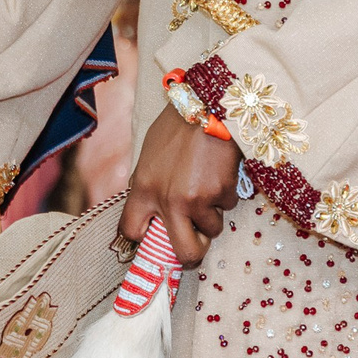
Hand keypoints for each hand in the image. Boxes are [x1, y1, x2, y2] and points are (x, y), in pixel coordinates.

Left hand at [117, 109, 240, 267]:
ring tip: (209, 185)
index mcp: (142, 189)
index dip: (143, 239)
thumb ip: (149, 186)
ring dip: (213, 214)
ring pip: (212, 229)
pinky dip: (226, 193)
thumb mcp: (150, 156)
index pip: (131, 231)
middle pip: (184, 253)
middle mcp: (167, 200)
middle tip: (198, 242)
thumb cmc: (177, 126)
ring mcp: (196, 199)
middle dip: (194, 253)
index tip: (154, 237)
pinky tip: (220, 170)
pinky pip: (227, 206)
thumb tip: (154, 213)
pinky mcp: (221, 192)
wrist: (207, 104)